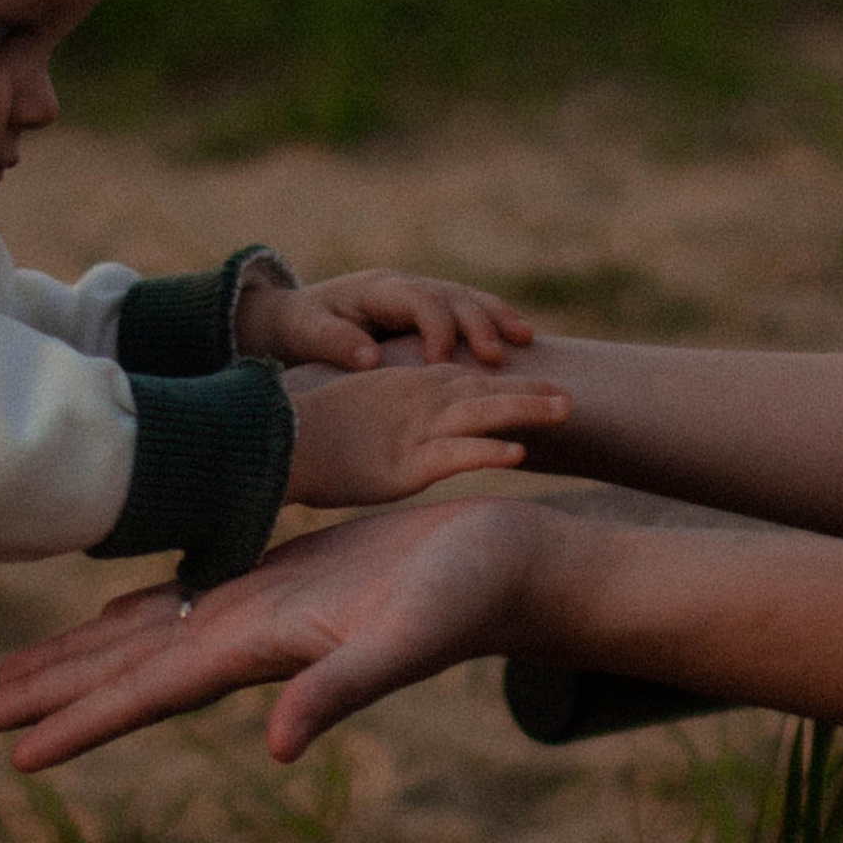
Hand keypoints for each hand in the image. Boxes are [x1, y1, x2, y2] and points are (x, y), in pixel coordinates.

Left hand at [0, 500, 552, 765]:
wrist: (515, 566)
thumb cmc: (470, 597)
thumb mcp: (405, 640)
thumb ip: (342, 690)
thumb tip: (280, 745)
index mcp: (261, 649)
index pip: (150, 692)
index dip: (80, 720)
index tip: (12, 754)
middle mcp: (248, 636)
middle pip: (129, 669)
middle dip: (51, 695)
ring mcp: (263, 610)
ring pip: (150, 634)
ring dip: (82, 659)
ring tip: (15, 679)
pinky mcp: (284, 580)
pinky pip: (192, 598)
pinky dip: (143, 611)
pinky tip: (118, 616)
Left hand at [237, 268, 534, 371]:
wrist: (298, 313)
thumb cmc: (302, 327)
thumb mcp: (307, 334)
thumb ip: (335, 343)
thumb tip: (370, 358)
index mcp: (377, 290)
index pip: (418, 301)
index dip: (436, 330)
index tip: (442, 366)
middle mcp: (404, 285)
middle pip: (451, 295)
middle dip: (476, 323)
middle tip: (495, 358)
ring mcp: (420, 291)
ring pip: (467, 297)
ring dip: (496, 316)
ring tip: (524, 338)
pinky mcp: (430, 306)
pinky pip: (468, 307)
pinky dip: (494, 318)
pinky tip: (521, 337)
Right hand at [286, 362, 569, 508]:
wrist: (273, 443)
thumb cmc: (303, 434)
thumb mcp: (355, 412)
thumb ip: (384, 415)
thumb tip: (391, 427)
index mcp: (405, 387)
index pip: (465, 378)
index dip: (503, 379)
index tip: (538, 381)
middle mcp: (416, 402)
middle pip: (483, 390)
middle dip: (528, 390)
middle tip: (570, 395)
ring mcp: (414, 431)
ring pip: (481, 415)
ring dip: (525, 411)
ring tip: (565, 411)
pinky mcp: (406, 464)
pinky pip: (456, 454)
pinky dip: (488, 451)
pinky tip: (517, 452)